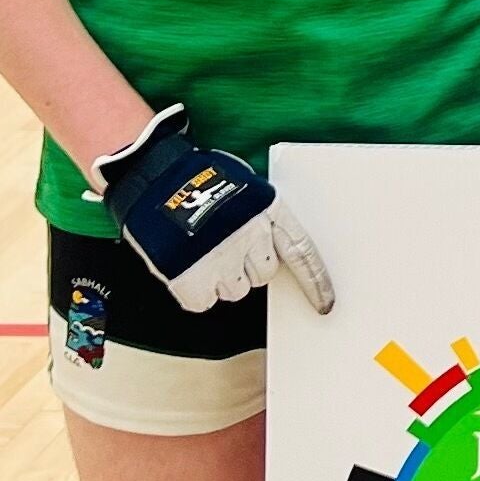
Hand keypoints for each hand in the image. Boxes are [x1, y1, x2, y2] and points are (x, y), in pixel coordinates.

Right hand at [93, 106, 333, 315]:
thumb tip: (270, 242)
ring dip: (222, 279)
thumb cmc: (197, 176)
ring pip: (236, 291)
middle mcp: (252, 237)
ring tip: (202, 253)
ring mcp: (222, 260)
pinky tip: (186, 267)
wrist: (153, 176)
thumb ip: (262, 215)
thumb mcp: (245, 186)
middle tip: (226, 250)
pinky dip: (195, 291)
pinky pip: (203, 301)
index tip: (324, 304)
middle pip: (265, 275)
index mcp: (269, 211)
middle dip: (249, 268)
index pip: (302, 254)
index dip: (315, 282)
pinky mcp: (192, 280)